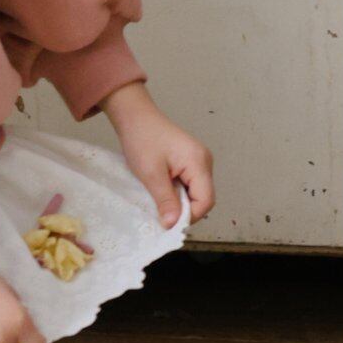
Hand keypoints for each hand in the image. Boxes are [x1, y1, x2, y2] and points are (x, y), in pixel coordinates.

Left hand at [101, 80, 214, 226]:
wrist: (136, 117)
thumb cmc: (142, 141)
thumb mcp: (151, 174)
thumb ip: (166, 200)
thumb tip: (173, 225)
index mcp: (199, 163)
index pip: (206, 200)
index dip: (190, 216)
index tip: (169, 223)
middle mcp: (205, 161)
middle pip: (204, 197)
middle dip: (185, 210)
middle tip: (162, 214)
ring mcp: (199, 160)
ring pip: (196, 192)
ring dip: (180, 201)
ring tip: (160, 201)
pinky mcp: (191, 160)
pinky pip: (190, 183)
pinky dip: (178, 191)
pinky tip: (162, 191)